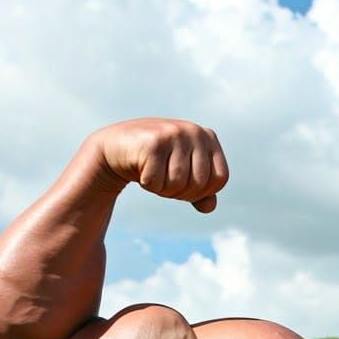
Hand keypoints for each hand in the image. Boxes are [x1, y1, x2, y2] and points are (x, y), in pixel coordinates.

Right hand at [90, 118, 227, 212]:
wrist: (117, 147)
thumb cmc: (156, 163)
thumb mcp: (184, 175)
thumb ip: (202, 193)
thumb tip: (210, 206)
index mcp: (208, 137)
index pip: (220, 179)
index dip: (203, 191)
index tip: (186, 185)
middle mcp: (194, 131)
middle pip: (200, 184)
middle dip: (181, 192)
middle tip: (165, 179)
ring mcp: (174, 133)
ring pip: (178, 184)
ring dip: (163, 189)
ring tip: (154, 173)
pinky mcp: (153, 142)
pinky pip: (157, 182)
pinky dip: (149, 184)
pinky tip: (141, 168)